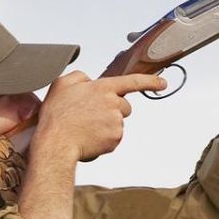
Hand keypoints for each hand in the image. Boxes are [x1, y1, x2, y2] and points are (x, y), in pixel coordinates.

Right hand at [35, 70, 168, 162]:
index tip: (163, 83)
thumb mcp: (62, 84)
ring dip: (105, 125)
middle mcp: (114, 103)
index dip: (150, 81)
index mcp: (103, 88)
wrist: (55, 141)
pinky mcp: (115, 139)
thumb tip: (89, 80)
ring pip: (118, 123)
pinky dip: (103, 139)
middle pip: (124, 106)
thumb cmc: (56, 114)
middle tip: (90, 116)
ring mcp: (116, 122)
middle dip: (112, 110)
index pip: (133, 81)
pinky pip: (114, 138)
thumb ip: (80, 77)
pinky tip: (88, 138)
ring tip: (85, 128)